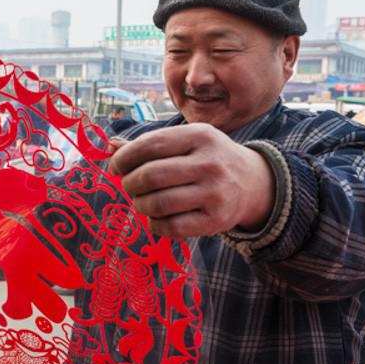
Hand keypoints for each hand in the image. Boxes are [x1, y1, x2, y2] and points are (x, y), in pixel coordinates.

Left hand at [108, 123, 274, 238]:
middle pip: (151, 176)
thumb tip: (111, 146)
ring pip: (158, 204)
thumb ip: (150, 144)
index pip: (151, 145)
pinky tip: (155, 218)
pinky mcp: (216, 221)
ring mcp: (215, 193)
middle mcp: (210, 163)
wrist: (253, 183)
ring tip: (141, 201)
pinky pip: (171, 227)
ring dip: (139, 205)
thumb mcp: (186, 141)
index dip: (126, 157)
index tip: (116, 167)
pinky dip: (154, 225)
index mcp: (200, 136)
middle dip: (129, 183)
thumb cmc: (208, 158)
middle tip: (128, 186)